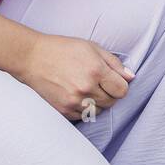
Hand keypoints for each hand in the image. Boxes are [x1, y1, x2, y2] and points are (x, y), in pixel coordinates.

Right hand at [18, 32, 134, 119]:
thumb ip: (114, 63)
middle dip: (109, 94)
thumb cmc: (63, 49)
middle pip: (112, 102)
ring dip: (97, 103)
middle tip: (98, 83)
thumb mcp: (91, 47)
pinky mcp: (64, 110)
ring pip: (99, 111)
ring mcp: (74, 101)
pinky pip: (84, 116)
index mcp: (96, 70)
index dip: (120, 86)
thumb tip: (131, 78)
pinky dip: (83, 108)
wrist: (32, 58)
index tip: (113, 81)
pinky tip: (76, 95)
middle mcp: (86, 88)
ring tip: (86, 89)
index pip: (122, 90)